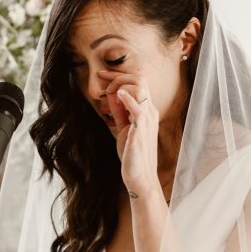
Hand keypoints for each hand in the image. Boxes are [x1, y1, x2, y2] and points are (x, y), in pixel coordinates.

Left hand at [99, 70, 158, 196]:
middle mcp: (150, 112)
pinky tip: (116, 95)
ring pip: (140, 87)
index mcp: (146, 110)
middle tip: (101, 77)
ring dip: (120, 84)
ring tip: (107, 92)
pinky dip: (127, 98)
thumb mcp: (123, 127)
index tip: (101, 75)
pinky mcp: (141, 130)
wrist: (140, 177)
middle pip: (140, 79)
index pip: (137, 83)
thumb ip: (119, 112)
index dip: (119, 75)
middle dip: (118, 75)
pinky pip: (138, 108)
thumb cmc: (132, 155)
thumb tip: (111, 95)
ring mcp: (147, 120)